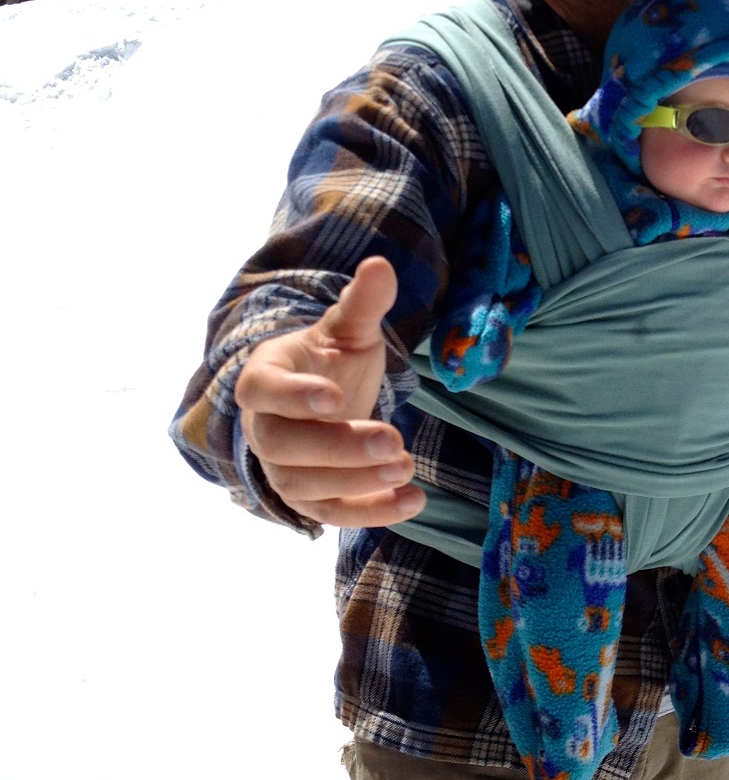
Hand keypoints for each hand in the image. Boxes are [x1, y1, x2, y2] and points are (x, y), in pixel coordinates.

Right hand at [233, 256, 425, 527]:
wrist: (325, 399)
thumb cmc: (330, 360)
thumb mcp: (348, 329)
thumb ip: (361, 303)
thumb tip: (380, 265)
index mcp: (265, 378)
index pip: (265, 391)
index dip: (295, 396)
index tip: (335, 396)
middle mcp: (265, 429)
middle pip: (285, 447)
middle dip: (338, 447)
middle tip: (392, 439)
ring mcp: (284, 469)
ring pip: (306, 487)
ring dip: (357, 482)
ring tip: (406, 467)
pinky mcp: (311, 499)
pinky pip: (332, 513)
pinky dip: (370, 513)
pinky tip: (412, 501)